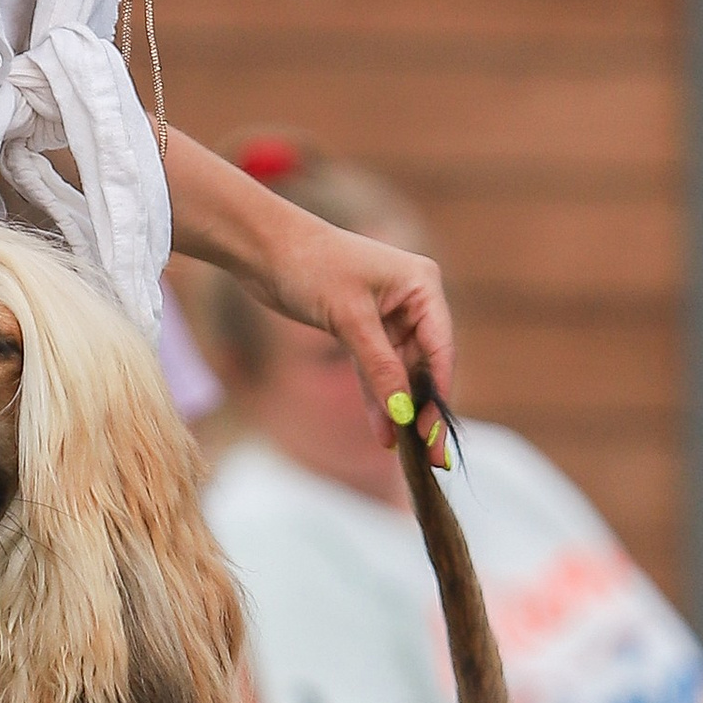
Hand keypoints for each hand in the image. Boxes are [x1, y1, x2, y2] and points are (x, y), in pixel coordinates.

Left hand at [254, 207, 453, 443]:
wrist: (263, 248)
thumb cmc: (310, 267)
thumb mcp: (349, 319)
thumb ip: (380, 367)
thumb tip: (404, 412)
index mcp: (421, 285)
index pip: (440, 348)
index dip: (439, 393)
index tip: (436, 432)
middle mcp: (411, 299)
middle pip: (424, 364)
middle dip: (421, 407)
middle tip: (428, 454)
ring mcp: (387, 314)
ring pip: (399, 371)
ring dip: (397, 408)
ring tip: (403, 451)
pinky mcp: (361, 327)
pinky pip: (375, 369)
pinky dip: (376, 397)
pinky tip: (382, 431)